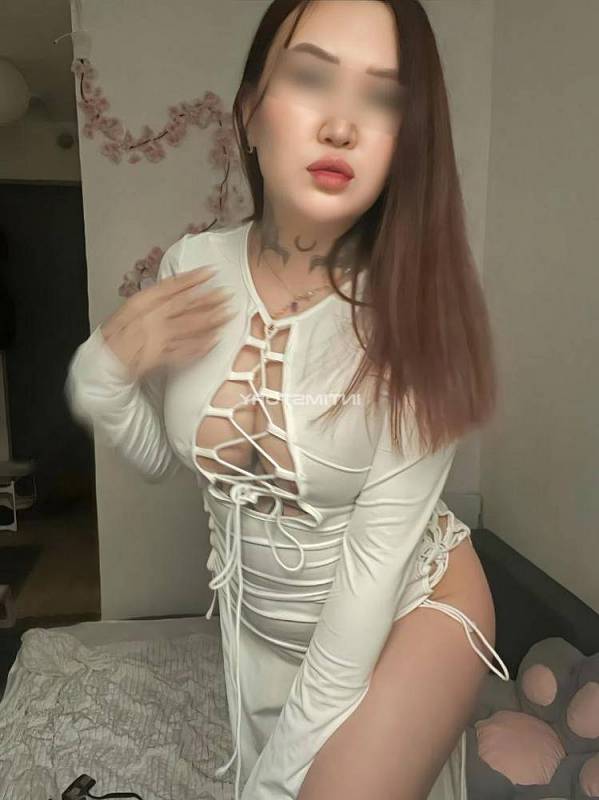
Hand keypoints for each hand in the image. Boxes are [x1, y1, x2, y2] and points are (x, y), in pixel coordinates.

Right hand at [99, 265, 235, 379]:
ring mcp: (155, 338)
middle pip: (184, 305)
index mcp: (140, 303)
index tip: (209, 273)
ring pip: (187, 326)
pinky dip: (199, 346)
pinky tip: (214, 341)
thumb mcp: (132, 309)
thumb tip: (179, 290)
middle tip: (226, 294)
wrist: (103, 361)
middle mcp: (149, 319)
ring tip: (227, 315)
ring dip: (210, 320)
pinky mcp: (159, 357)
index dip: (192, 278)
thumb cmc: (117, 335)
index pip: (170, 286)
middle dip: (207, 299)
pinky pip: (183, 351)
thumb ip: (155, 299)